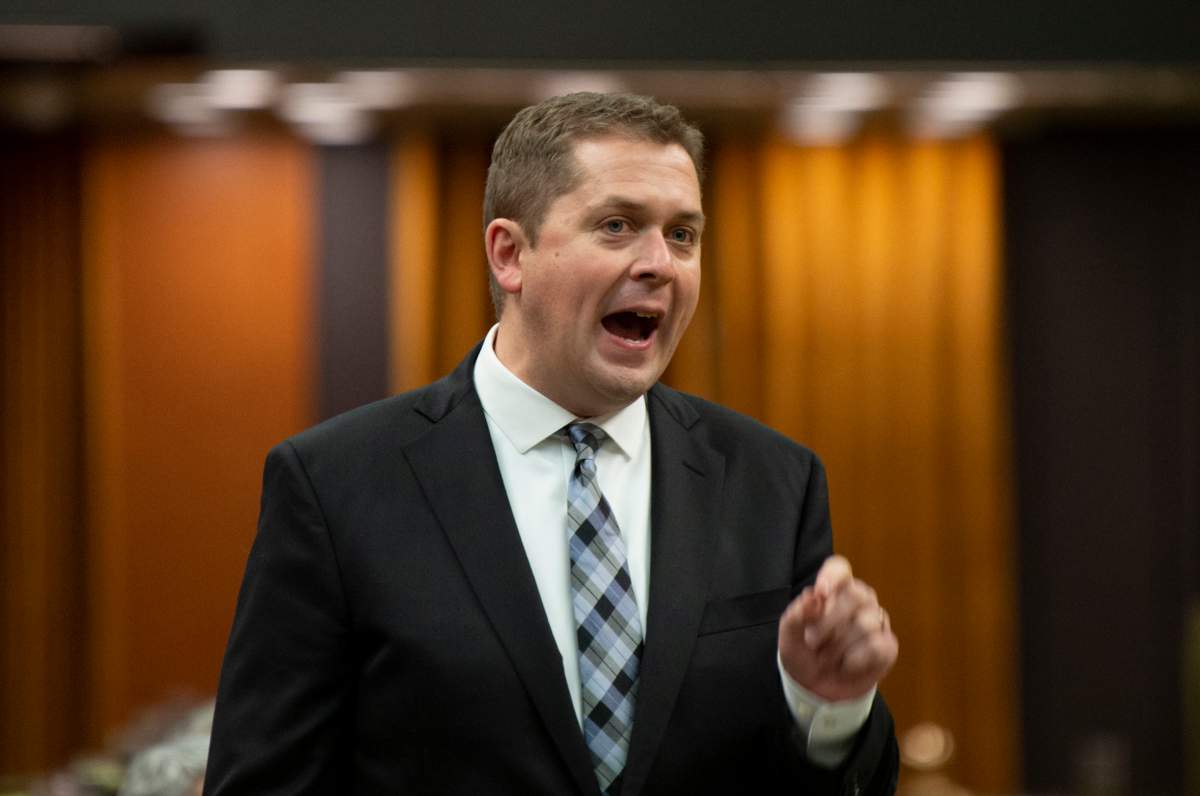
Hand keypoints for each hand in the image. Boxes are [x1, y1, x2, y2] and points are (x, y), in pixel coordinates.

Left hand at [778, 555, 897, 701]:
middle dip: (829, 622)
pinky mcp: (887, 646)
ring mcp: (876, 623)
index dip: (833, 577)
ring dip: (839, 647)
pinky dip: (856, 660)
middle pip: (856, 594)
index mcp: (834, 591)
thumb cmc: (803, 655)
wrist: (815, 690)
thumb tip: (814, 596)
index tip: (822, 593)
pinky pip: (878, 646)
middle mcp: (859, 601)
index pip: (840, 568)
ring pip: (865, 623)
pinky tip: (846, 666)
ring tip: (828, 658)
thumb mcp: (789, 637)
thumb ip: (797, 614)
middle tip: (813, 642)